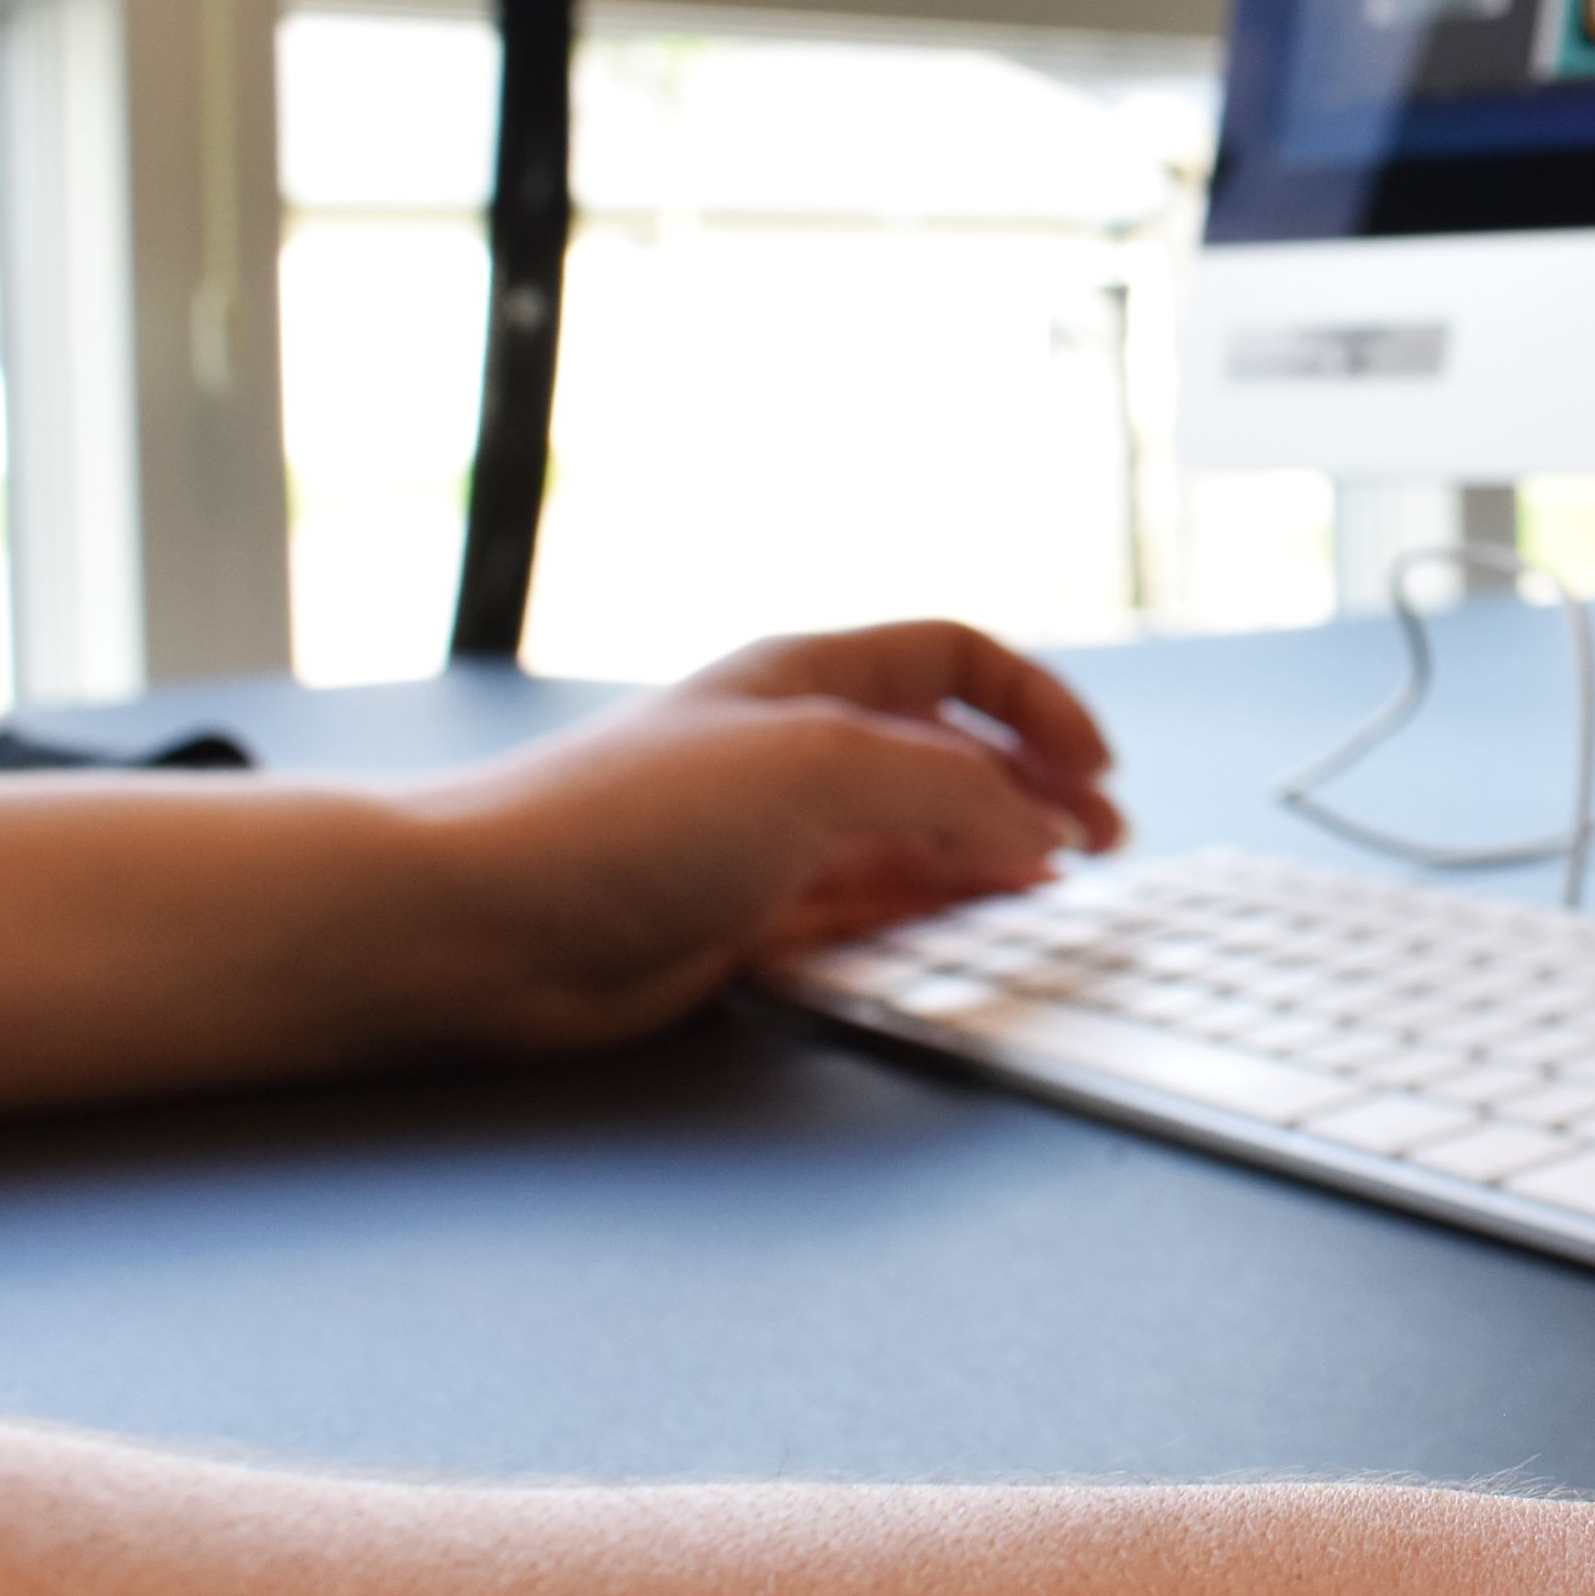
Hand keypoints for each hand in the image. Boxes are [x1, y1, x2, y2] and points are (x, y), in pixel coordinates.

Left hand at [393, 623, 1124, 1055]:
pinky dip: (932, 919)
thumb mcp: (822, 767)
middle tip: (1103, 846)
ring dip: (993, 860)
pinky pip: (870, 912)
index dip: (1039, 705)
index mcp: (811, 676)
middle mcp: (797, 749)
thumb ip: (951, 790)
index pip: (957, 660)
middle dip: (1035, 790)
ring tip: (1058, 895)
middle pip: (950, 753)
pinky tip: (970, 935)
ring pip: (919, 840)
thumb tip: (1037, 831)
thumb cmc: (631, 818)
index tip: (1097, 770)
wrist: (490, 922)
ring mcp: (775, 839)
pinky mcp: (749, 921)